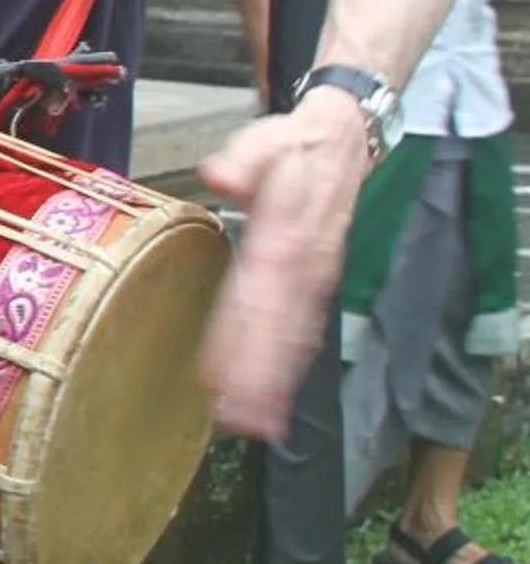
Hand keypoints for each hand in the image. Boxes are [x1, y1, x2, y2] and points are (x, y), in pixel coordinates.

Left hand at [196, 98, 374, 440]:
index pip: (261, 299)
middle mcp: (301, 268)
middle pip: (276, 331)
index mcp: (285, 239)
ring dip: (271, 381)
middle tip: (237, 421)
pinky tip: (272, 396)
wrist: (341, 142)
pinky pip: (298, 330)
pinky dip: (285, 365)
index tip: (226, 376)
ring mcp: (310, 279)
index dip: (243, 341)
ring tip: (250, 423)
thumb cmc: (295, 146)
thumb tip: (221, 176)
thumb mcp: (267, 140)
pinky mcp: (310, 282)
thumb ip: (243, 160)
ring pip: (290, 339)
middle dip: (258, 378)